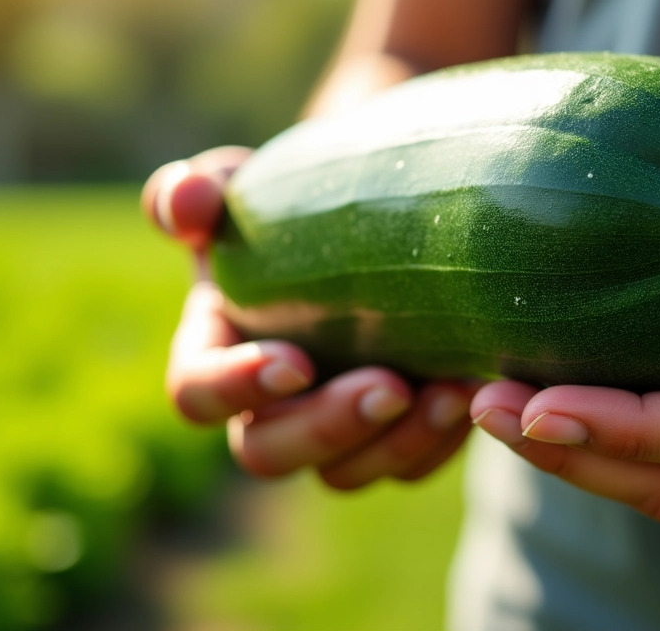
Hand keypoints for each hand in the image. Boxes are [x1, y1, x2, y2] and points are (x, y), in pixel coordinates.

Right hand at [143, 148, 475, 489]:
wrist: (371, 220)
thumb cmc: (290, 203)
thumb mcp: (241, 186)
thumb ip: (195, 192)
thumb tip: (183, 207)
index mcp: (213, 351)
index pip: (197, 392)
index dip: (237, 388)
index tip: (296, 362)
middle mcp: (265, 406)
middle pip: (268, 453)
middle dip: (329, 428)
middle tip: (392, 388)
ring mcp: (329, 430)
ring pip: (345, 473)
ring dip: (399, 442)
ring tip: (453, 392)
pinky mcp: (389, 436)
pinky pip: (409, 466)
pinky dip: (442, 439)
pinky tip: (476, 393)